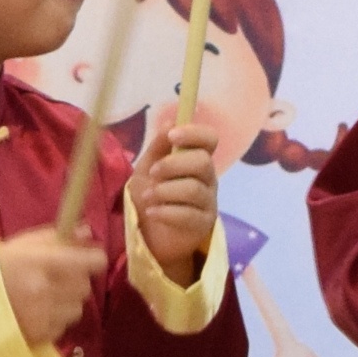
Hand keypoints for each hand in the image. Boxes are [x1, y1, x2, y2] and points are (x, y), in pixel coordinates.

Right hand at [0, 227, 103, 351]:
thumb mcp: (21, 246)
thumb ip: (55, 238)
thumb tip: (88, 232)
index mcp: (40, 262)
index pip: (91, 262)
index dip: (93, 259)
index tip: (88, 258)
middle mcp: (45, 290)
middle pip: (85, 285)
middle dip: (76, 280)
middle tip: (57, 278)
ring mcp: (43, 316)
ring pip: (77, 307)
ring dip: (67, 302)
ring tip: (44, 297)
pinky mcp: (41, 336)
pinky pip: (64, 325)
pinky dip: (56, 319)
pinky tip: (36, 313)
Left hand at [127, 114, 222, 284]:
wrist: (149, 233)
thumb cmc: (151, 195)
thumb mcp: (148, 167)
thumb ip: (158, 147)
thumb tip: (169, 123)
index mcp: (197, 159)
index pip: (210, 139)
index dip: (194, 134)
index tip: (172, 136)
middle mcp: (208, 178)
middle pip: (203, 162)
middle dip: (173, 165)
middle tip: (153, 173)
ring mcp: (208, 202)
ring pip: (194, 189)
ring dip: (165, 191)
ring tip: (148, 198)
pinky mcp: (203, 225)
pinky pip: (188, 215)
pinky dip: (166, 212)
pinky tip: (152, 212)